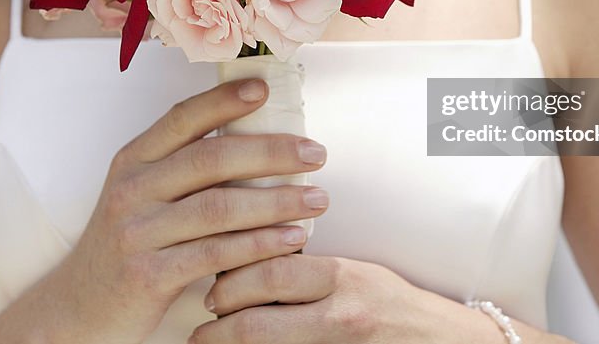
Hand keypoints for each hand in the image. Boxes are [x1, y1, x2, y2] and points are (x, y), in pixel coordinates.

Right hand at [44, 78, 329, 343]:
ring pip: (220, 207)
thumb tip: (255, 140)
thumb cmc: (127, 245)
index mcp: (133, 160)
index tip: (265, 90)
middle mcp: (132, 189)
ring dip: (277, 201)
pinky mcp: (148, 275)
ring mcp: (138, 232)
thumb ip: (183, 168)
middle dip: (271, 152)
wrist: (78, 308)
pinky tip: (291, 239)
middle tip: (317, 153)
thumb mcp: (141, 195)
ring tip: (317, 199)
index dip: (223, 100)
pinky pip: (216, 253)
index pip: (182, 118)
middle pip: (211, 158)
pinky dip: (260, 245)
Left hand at [192, 255, 574, 343]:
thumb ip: (309, 269)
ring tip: (211, 343)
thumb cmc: (395, 306)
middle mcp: (341, 315)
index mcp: (343, 278)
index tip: (214, 288)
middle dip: (218, 324)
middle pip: (255, 319)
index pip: (271, 270)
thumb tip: (250, 262)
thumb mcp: (357, 274)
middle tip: (203, 323)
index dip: (232, 279)